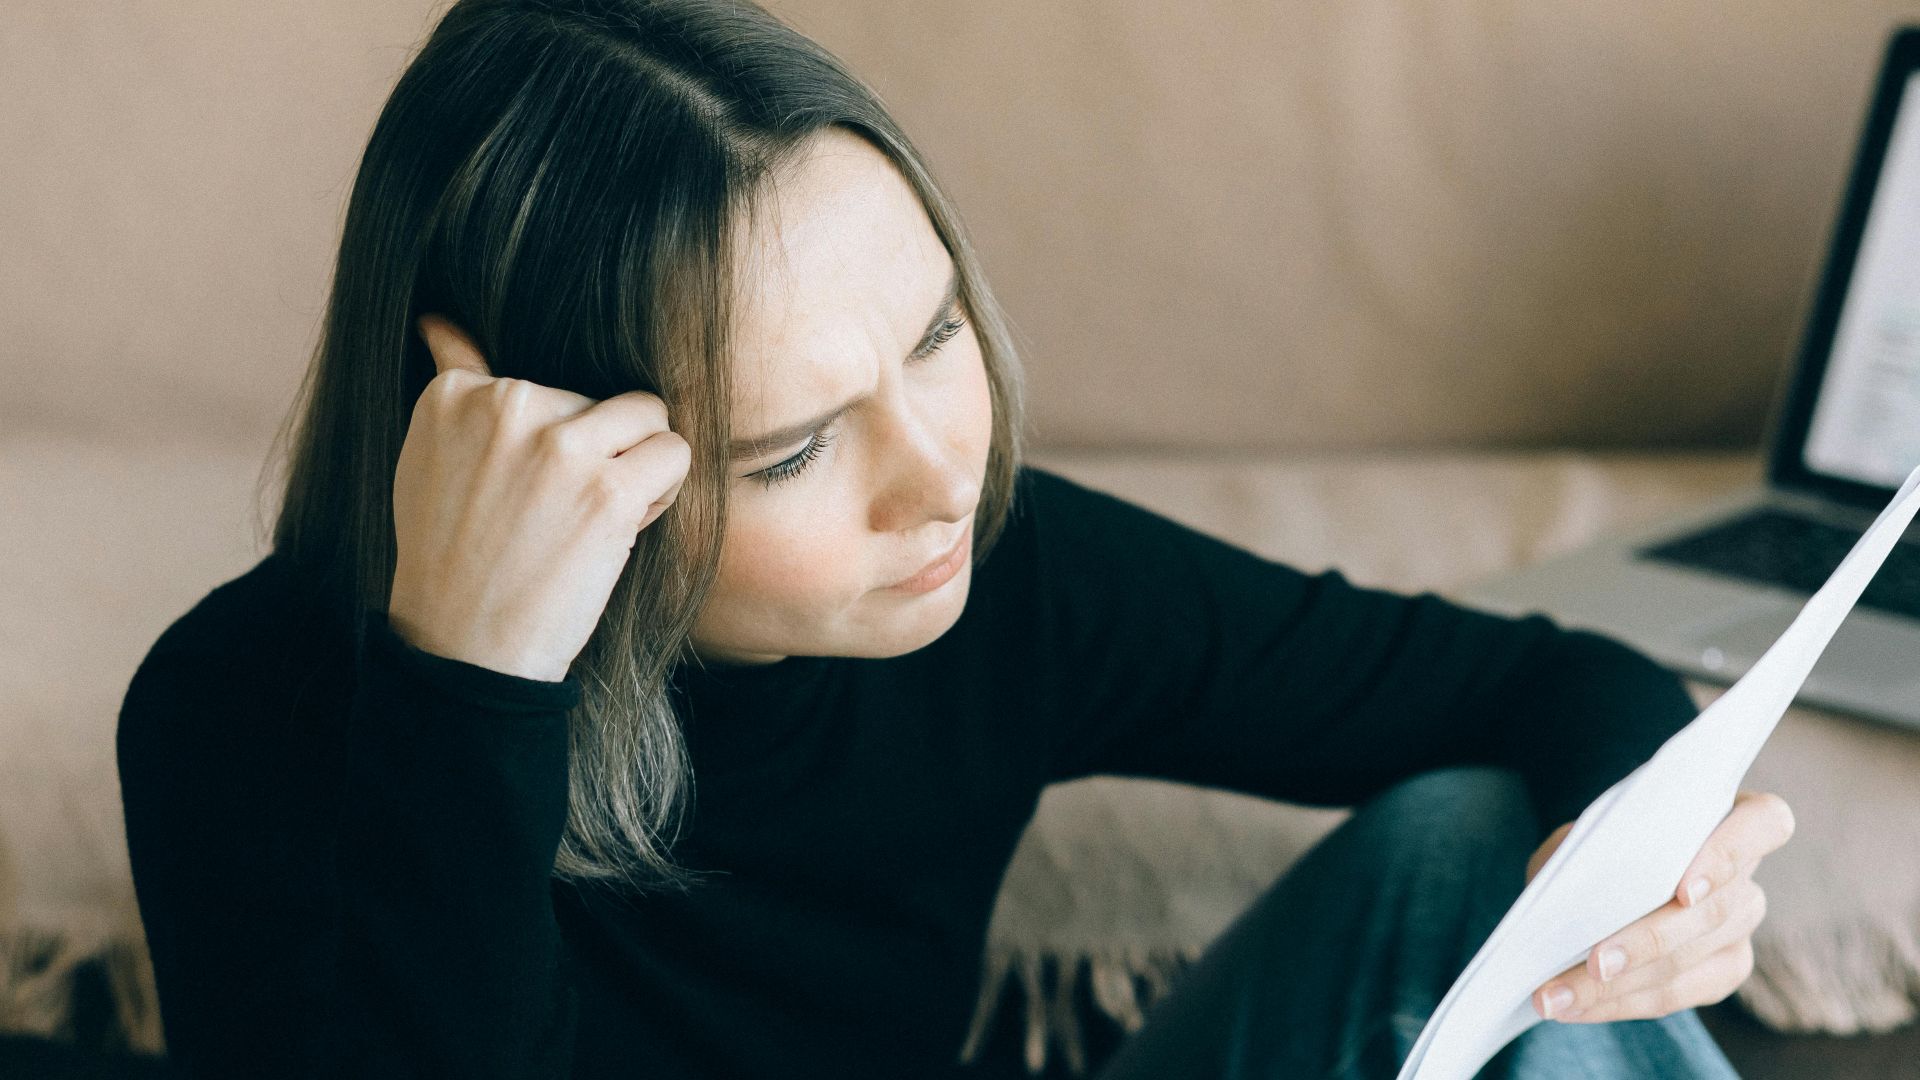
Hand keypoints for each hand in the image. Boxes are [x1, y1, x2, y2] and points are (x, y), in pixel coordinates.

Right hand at [387, 314, 690, 681]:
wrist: (464, 645)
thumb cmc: (451, 558)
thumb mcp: (427, 459)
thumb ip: (456, 389)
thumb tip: (441, 322)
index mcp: (454, 394)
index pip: (543, 383)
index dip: (553, 439)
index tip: (521, 492)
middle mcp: (506, 406)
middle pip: (598, 396)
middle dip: (597, 451)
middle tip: (559, 514)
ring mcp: (559, 445)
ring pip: (648, 413)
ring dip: (638, 464)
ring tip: (596, 514)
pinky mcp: (608, 490)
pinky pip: (674, 453)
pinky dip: (664, 492)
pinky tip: (622, 527)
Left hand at [1524, 789, 1794, 1023]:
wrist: (1606, 873)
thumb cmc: (1605, 840)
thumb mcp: (1591, 831)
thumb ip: (1589, 848)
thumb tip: (1569, 892)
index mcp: (1731, 817)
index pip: (1764, 824)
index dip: (1728, 856)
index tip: (1684, 890)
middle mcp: (1747, 877)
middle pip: (1712, 913)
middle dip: (1646, 943)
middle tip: (1593, 964)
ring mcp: (1741, 928)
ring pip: (1688, 964)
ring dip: (1617, 987)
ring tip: (1557, 996)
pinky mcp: (1723, 971)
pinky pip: (1676, 995)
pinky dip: (1619, 1002)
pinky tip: (1575, 1006)